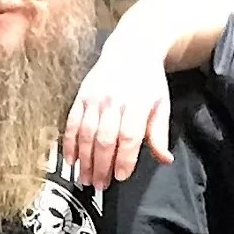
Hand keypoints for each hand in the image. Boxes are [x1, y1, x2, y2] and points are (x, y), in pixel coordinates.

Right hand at [60, 39, 175, 188]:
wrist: (131, 48)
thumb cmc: (148, 81)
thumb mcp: (161, 104)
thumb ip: (159, 134)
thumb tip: (165, 160)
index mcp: (136, 104)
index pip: (128, 137)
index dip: (123, 159)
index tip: (120, 177)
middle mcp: (113, 101)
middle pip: (104, 139)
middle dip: (101, 166)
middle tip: (100, 186)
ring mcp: (94, 99)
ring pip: (86, 134)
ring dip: (84, 159)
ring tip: (85, 178)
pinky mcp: (81, 97)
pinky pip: (72, 123)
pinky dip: (69, 143)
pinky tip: (70, 160)